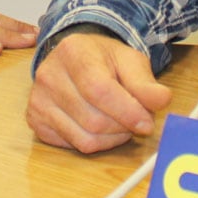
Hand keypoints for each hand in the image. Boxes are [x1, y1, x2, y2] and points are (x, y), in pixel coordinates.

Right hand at [27, 29, 173, 153]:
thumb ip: (145, 82)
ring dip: (112, 138)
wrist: (75, 58)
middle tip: (136, 118)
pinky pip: (73, 146)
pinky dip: (95, 143)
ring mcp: (38, 100)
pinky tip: (99, 126)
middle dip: (123, 127)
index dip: (127, 112)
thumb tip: (161, 100)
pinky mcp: (36, 121)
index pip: (99, 91)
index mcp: (72, 52)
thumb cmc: (103, 60)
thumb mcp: (129, 60)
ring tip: (119, 122)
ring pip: (85, 139)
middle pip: (94, 120)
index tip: (147, 122)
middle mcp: (48, 75)